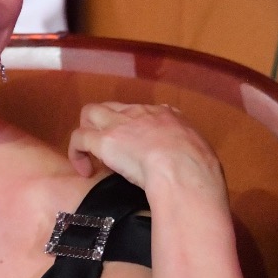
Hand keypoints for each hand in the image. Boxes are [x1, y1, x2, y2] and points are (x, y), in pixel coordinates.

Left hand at [67, 102, 225, 200]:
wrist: (183, 169)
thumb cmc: (198, 167)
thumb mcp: (200, 151)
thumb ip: (192, 149)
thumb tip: (195, 158)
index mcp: (165, 116)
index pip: (142, 112)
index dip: (133, 128)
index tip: (135, 149)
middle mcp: (139, 113)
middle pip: (112, 107)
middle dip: (105, 123)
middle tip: (107, 149)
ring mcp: (119, 124)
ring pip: (90, 113)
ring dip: (87, 131)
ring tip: (89, 156)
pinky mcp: (103, 140)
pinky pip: (79, 138)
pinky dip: (77, 153)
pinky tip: (84, 171)